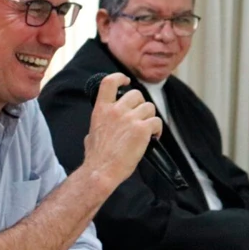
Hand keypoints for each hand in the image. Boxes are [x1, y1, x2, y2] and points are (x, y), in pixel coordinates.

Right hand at [82, 73, 162, 193]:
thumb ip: (100, 125)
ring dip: (150, 118)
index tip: (126, 81)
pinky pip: (157, 121)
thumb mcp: (91, 134)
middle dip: (141, 104)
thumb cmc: (96, 157)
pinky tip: (153, 137)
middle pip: (136, 94)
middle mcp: (116, 110)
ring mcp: (130, 119)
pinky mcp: (142, 129)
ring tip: (148, 130)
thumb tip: (101, 127)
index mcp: (101, 110)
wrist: (101, 171)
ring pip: (149, 107)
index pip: (109, 82)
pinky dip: (157, 129)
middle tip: (141, 116)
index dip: (120, 78)